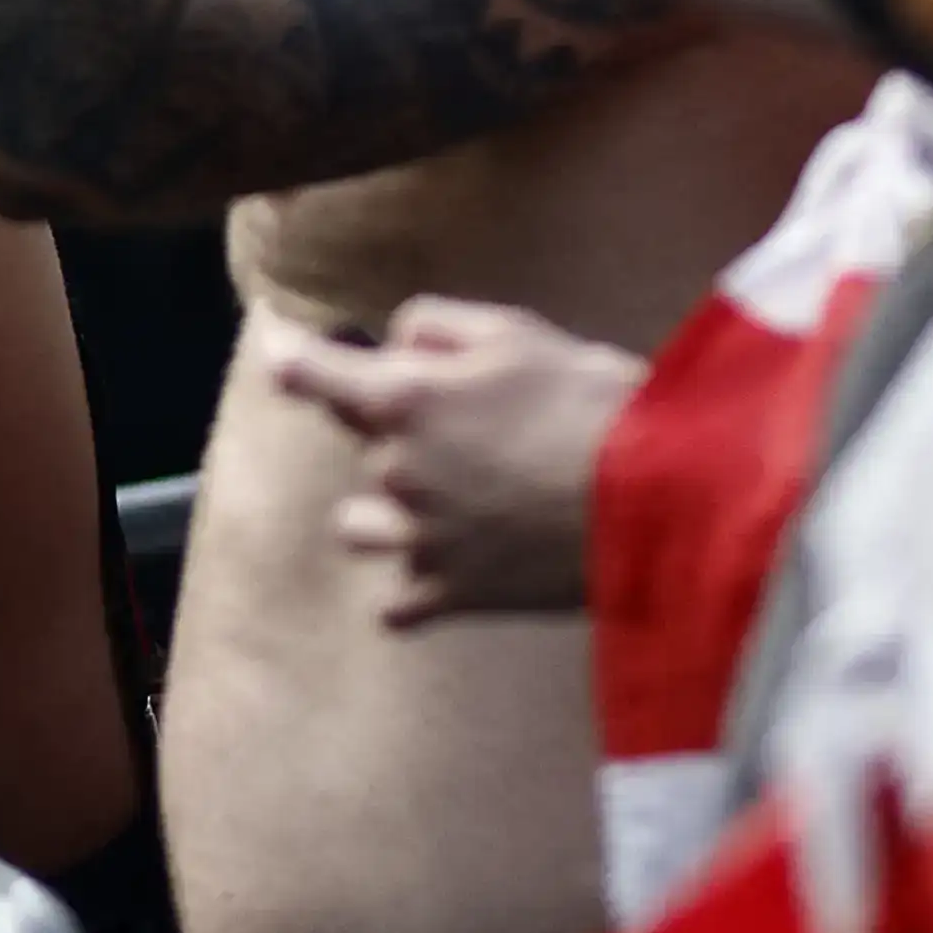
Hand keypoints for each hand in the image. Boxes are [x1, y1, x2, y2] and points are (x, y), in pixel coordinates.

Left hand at [269, 298, 635, 625]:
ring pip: (359, 527)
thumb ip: (437, 328)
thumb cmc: (592, 404)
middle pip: (362, 444)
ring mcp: (419, 539)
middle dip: (400, 431)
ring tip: (445, 503)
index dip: (287, 354)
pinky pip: (396, 604)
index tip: (274, 345)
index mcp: (405, 398)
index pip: (310, 372)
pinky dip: (411, 588)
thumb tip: (395, 341)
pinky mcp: (453, 594)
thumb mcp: (517, 334)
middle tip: (475, 426)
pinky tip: (442, 571)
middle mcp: (396, 470)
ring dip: (387, 513)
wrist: (658, 502)